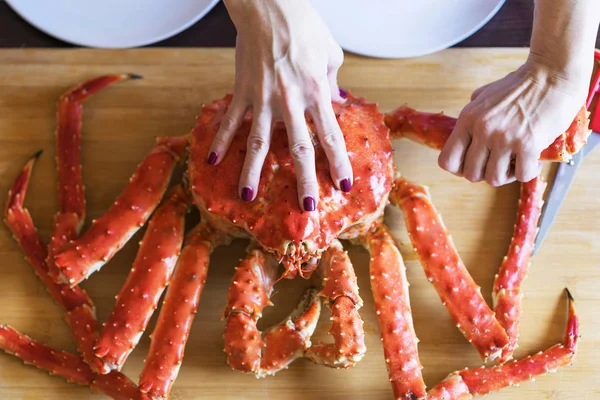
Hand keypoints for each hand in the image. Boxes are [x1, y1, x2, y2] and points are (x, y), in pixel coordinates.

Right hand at [210, 0, 351, 210]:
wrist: (269, 5)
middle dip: (304, 180)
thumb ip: (333, 84)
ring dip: (252, 172)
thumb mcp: (331, 54)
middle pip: (299, 149)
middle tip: (306, 206)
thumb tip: (338, 104)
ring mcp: (262, 98)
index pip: (330, 136)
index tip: (344, 185)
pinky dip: (220, 141)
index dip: (339, 163)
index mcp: (316, 92)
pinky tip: (211, 161)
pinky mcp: (241, 91)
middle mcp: (290, 101)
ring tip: (247, 197)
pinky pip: (230, 121)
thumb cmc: (305, 26)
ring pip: (257, 143)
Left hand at [438, 55, 588, 185]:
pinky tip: (533, 161)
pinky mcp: (528, 145)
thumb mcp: (485, 95)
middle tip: (499, 163)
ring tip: (517, 162)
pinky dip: (528, 172)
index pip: (447, 160)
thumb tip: (464, 131)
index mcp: (468, 119)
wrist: (553, 74)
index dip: (459, 169)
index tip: (474, 165)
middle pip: (471, 175)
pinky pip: (522, 175)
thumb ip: (472, 115)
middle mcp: (482, 130)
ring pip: (494, 179)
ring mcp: (504, 138)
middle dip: (485, 173)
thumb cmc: (521, 84)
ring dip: (507, 175)